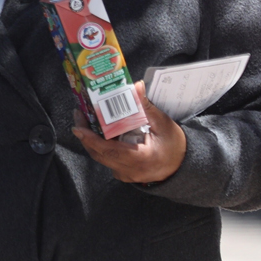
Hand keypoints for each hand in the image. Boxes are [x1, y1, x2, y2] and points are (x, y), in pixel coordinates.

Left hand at [72, 80, 186, 183]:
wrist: (182, 165)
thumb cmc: (174, 145)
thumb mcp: (163, 124)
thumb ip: (146, 106)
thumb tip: (137, 86)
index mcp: (140, 159)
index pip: (109, 150)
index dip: (91, 139)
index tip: (78, 128)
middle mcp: (128, 170)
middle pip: (99, 153)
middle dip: (85, 134)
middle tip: (79, 115)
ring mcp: (124, 174)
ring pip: (101, 157)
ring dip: (90, 139)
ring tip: (84, 119)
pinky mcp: (122, 172)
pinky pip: (106, 159)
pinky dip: (99, 145)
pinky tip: (96, 131)